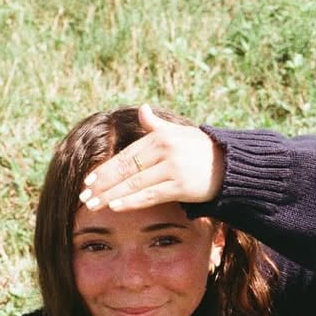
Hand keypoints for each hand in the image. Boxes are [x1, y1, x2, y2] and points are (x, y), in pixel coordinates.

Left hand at [78, 104, 224, 212]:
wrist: (231, 165)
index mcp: (160, 138)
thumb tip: (143, 109)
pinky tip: (115, 206)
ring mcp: (172, 169)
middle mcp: (164, 151)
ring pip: (135, 184)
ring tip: (94, 205)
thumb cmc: (201, 150)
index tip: (88, 180)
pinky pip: (151, 195)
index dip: (105, 169)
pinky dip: (132, 201)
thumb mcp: (178, 133)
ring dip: (112, 195)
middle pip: (126, 170)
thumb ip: (157, 125)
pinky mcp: (181, 186)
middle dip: (103, 184)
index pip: (126, 156)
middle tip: (84, 195)